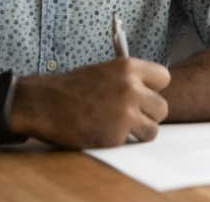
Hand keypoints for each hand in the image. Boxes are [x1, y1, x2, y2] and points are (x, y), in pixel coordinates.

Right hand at [12, 58, 169, 147]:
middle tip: (132, 114)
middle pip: (162, 107)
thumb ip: (129, 79)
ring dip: (140, 131)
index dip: (154, 88)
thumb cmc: (73, 86)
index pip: (164, 77)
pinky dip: (120, 141)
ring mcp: (124, 113)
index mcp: (128, 67)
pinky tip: (103, 131)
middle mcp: (131, 88)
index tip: (144, 93)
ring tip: (122, 126)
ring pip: (153, 129)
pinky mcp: (115, 136)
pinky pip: (131, 142)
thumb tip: (150, 90)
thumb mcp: (105, 70)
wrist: (44, 103)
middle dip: (149, 113)